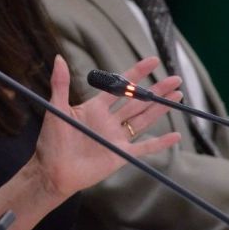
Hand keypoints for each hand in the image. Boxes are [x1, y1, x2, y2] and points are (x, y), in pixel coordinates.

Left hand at [31, 55, 181, 199]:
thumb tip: (58, 58)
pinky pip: (144, 147)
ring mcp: (116, 137)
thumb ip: (60, 84)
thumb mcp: (55, 109)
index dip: (137, 73)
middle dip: (157, 90)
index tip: (153, 61)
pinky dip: (160, 142)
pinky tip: (176, 135)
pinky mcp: (120, 155)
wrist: (51, 172)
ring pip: (144, 119)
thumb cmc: (50, 141)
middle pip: (138, 101)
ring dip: (160, 108)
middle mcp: (109, 120)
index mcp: (95, 107)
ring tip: (178, 96)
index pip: (120, 86)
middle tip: (176, 79)